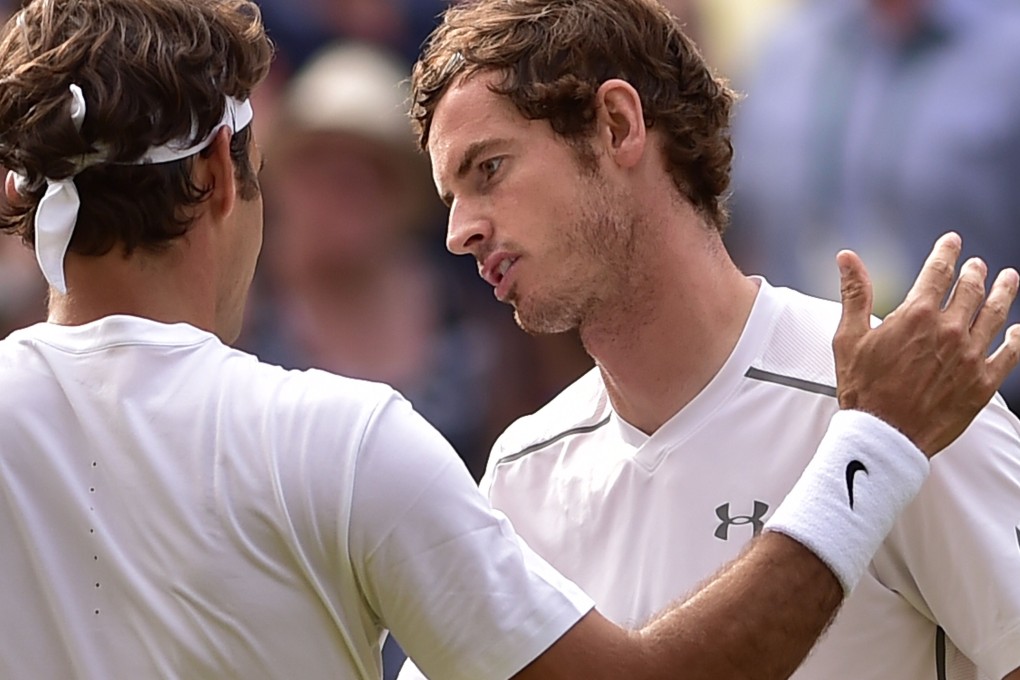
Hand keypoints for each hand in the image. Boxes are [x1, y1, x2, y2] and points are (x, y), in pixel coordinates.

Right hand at [833, 232, 1019, 456]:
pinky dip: (1016, 340)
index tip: (952, 242)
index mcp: (916, 316)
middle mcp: (948, 331)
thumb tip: (848, 259)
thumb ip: (854, 294)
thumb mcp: (849, 337)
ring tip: (1009, 279)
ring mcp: (969, 356)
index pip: (938, 272)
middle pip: (970, 290)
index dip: (947, 252)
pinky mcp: (982, 383)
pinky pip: (1009, 355)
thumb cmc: (863, 389)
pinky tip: (1018, 331)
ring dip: (1003, 293)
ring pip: (995, 315)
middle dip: (975, 273)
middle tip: (978, 266)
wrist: (884, 435)